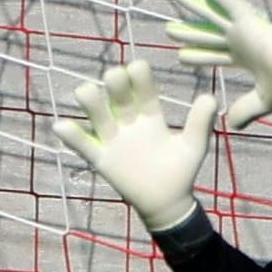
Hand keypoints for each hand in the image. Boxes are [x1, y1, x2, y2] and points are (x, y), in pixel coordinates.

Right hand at [55, 60, 217, 231]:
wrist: (167, 202)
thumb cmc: (180, 172)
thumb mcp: (193, 147)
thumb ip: (199, 123)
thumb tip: (210, 97)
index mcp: (150, 115)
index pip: (141, 88)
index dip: (138, 76)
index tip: (137, 69)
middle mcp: (129, 122)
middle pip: (116, 94)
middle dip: (114, 83)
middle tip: (116, 80)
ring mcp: (114, 139)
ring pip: (96, 113)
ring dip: (89, 100)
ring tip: (86, 93)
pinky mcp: (102, 159)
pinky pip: (83, 145)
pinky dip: (71, 136)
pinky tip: (61, 126)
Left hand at [166, 0, 271, 128]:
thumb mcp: (263, 102)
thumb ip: (247, 111)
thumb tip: (232, 124)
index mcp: (245, 58)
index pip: (215, 56)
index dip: (198, 56)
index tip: (181, 56)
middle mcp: (241, 41)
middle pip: (208, 35)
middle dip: (189, 33)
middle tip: (169, 29)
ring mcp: (244, 29)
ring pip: (213, 15)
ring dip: (195, 6)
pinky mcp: (250, 21)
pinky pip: (229, 2)